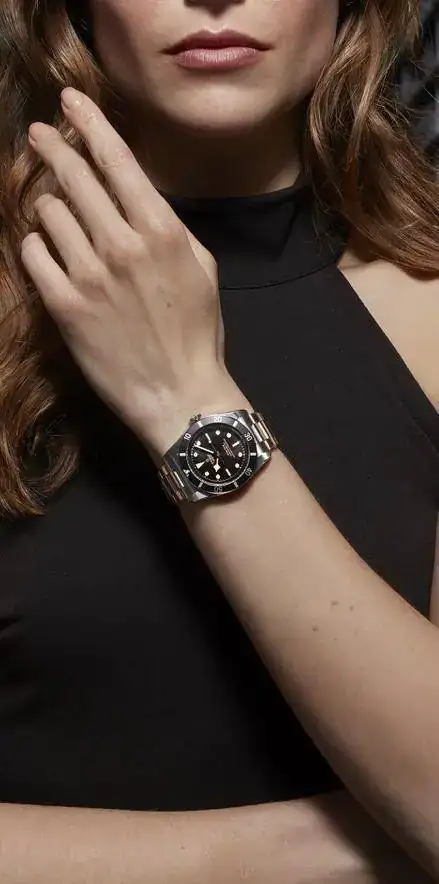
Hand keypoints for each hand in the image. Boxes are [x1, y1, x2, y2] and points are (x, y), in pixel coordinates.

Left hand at [21, 88, 240, 456]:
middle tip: (40, 135)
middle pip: (74, 177)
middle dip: (53, 147)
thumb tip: (136, 196)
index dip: (89, 124)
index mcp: (161, 230)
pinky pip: (33, 253)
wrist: (179, 394)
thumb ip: (168, 225)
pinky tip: (47, 250)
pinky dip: (36, 244)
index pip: (116, 161)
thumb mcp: (202, 268)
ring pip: (49, 212)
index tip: (70, 103)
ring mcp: (89, 275)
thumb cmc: (197, 332)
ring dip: (48, 205)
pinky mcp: (63, 305)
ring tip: (56, 214)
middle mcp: (122, 244)